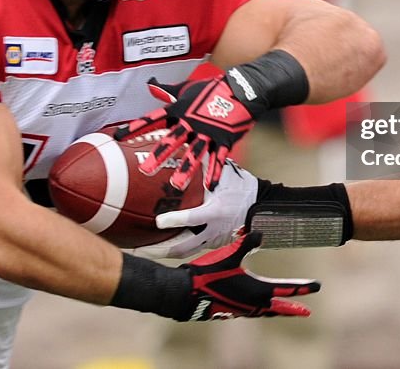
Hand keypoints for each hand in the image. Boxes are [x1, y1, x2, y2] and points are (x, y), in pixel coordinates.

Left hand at [117, 77, 255, 189]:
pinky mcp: (224, 139)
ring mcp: (207, 132)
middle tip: (146, 169)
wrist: (241, 89)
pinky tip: (210, 186)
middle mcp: (190, 122)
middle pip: (172, 139)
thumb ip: (166, 90)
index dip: (135, 127)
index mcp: (178, 109)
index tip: (118, 136)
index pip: (153, 118)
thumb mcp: (185, 87)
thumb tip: (150, 84)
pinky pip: (218, 158)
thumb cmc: (211, 88)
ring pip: (194, 153)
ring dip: (186, 170)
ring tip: (177, 185)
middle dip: (159, 154)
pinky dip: (215, 172)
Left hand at [130, 160, 258, 259]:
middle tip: (138, 248)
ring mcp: (213, 239)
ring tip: (143, 251)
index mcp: (216, 210)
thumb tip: (183, 147)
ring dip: (163, 253)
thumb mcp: (225, 173)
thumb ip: (204, 163)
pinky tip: (158, 246)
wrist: (260, 206)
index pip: (193, 218)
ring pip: (185, 251)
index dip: (175, 220)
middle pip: (183, 245)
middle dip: (159, 249)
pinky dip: (174, 248)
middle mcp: (213, 229)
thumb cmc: (240, 186)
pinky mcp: (213, 243)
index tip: (158, 221)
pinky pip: (191, 248)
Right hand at [178, 231, 318, 320]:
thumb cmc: (208, 274)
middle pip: (279, 308)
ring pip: (266, 312)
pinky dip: (262, 311)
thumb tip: (260, 232)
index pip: (287, 289)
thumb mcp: (229, 255)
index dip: (303, 287)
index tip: (318, 286)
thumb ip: (246, 243)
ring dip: (277, 311)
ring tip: (283, 310)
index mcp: (258, 290)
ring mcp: (242, 310)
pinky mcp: (231, 311)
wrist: (186, 294)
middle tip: (306, 312)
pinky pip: (254, 313)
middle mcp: (254, 304)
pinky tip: (257, 308)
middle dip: (293, 309)